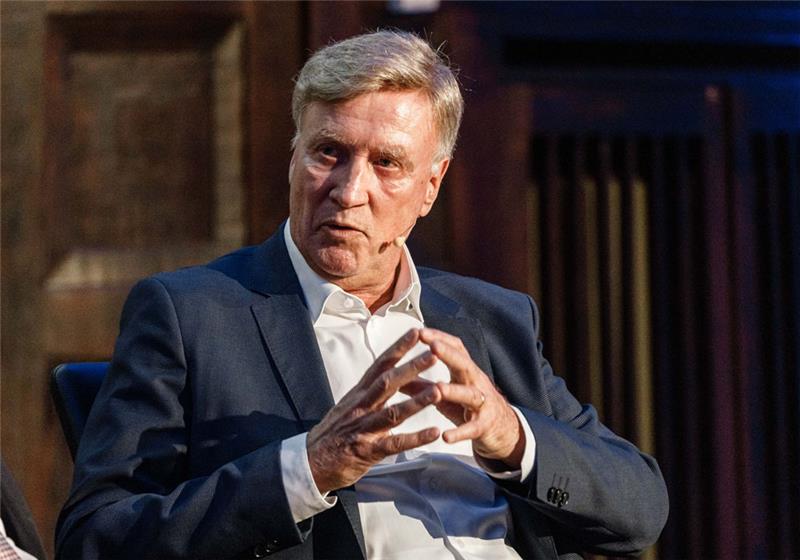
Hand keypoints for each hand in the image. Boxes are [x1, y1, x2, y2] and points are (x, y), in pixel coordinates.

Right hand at [306, 329, 441, 493]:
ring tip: (438, 391)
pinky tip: (434, 432)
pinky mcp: (368, 451)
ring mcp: (364, 429)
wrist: (310, 461)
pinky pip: (395, 444)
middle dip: (411, 367)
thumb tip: (389, 372)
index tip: (416, 332)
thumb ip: (370, 391)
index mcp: (359, 393)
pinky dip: (415, 438)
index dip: (398, 347)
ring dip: (417, 401)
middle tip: (433, 353)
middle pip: (388, 382)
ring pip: (393, 412)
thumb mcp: (349, 404)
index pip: (380, 365)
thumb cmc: (334, 432)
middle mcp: (362, 407)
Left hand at [405, 328, 524, 468]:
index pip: (455, 348)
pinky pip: (473, 429)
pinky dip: (460, 432)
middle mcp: (476, 383)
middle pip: (465, 364)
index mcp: (465, 371)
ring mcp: (482, 404)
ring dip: (454, 391)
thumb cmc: (467, 406)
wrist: (502, 429)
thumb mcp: (445, 393)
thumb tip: (394, 376)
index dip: (439, 338)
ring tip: (438, 388)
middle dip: (449, 354)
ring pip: (470, 395)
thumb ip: (421, 385)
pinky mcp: (484, 426)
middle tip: (432, 346)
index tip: (420, 331)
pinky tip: (446, 437)